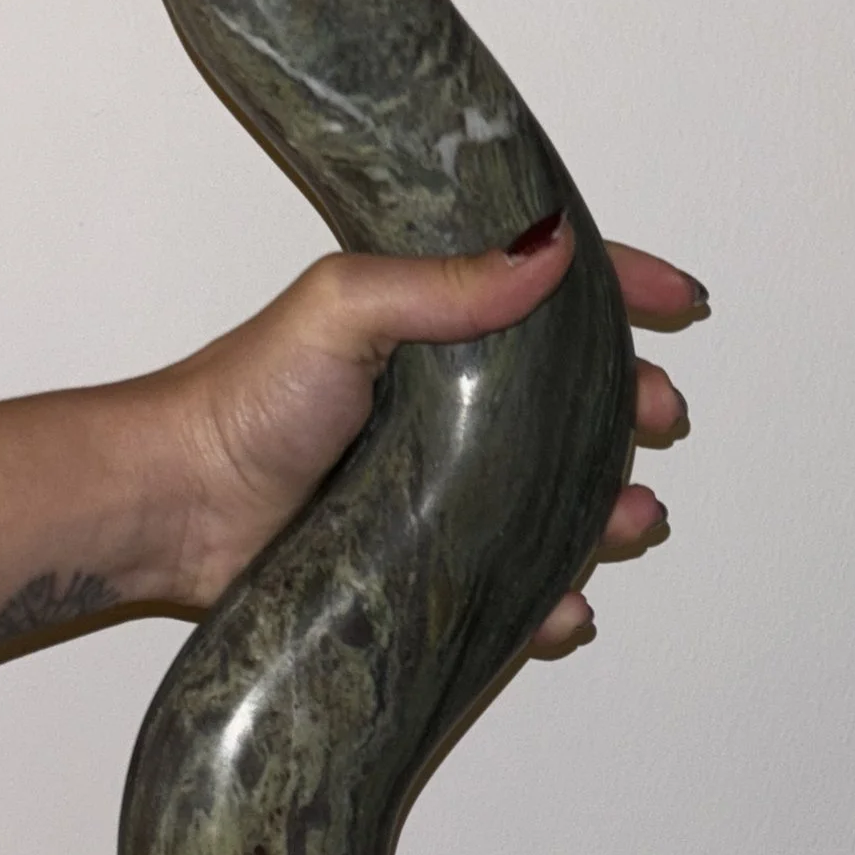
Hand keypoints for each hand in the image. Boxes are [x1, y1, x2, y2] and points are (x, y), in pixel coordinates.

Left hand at [145, 223, 699, 648]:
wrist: (172, 507)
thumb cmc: (242, 398)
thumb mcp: (344, 308)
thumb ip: (444, 283)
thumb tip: (551, 249)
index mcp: (431, 321)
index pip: (544, 285)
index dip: (622, 286)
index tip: (681, 302)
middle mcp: (444, 399)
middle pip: (572, 395)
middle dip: (632, 406)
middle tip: (664, 416)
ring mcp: (436, 481)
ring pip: (553, 493)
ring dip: (609, 508)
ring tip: (637, 521)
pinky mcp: (418, 556)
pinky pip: (504, 579)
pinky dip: (546, 598)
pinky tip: (567, 606)